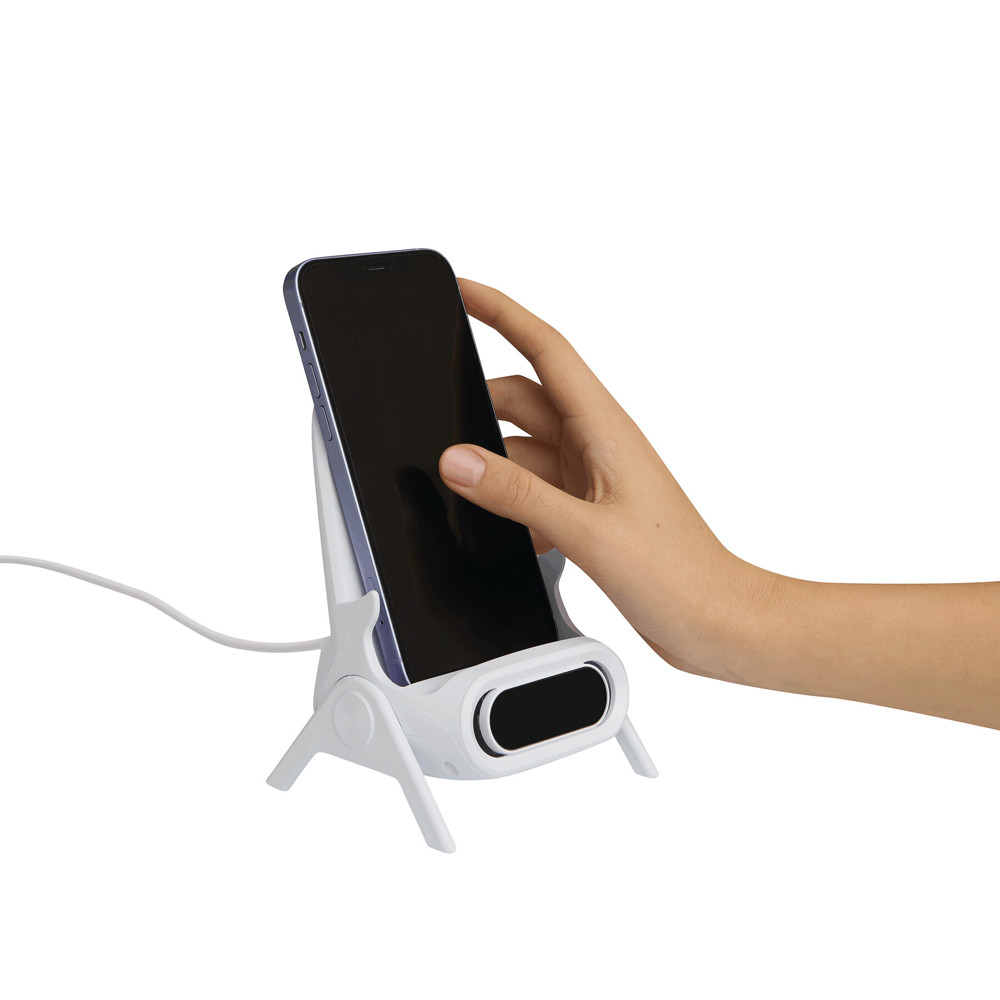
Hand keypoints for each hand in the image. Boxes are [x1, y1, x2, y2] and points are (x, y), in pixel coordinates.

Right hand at [439, 278, 769, 681]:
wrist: (716, 620)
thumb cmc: (679, 573)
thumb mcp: (587, 531)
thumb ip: (517, 494)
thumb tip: (459, 461)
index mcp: (605, 427)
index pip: (545, 348)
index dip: (501, 311)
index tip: (462, 290)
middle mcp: (597, 443)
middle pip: (521, 399)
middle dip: (476, 408)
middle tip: (435, 428)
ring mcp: (592, 477)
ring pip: (523, 450)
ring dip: (497, 469)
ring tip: (470, 497)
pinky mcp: (589, 510)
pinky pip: (535, 490)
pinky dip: (515, 506)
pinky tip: (511, 536)